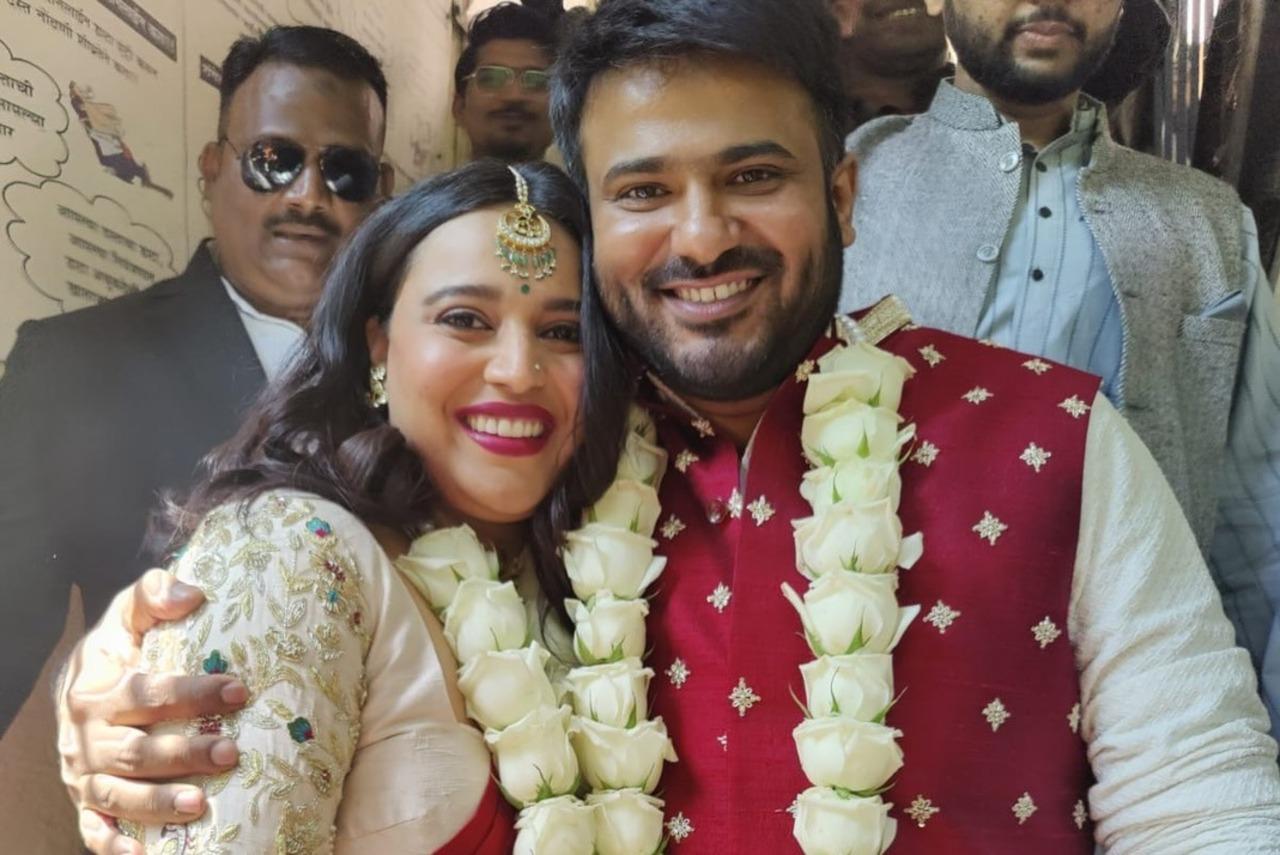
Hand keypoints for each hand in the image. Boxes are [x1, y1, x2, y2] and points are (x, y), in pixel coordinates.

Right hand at [58, 569, 248, 853]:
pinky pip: (95, 830)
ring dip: (157, 804)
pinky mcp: (85, 802)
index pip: (145, 694)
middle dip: (183, 755)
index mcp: (97, 692)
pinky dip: (115, 846)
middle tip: (230, 753)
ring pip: (118, 796)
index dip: (191, 693)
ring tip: (200, 806)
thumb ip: (153, 594)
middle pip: (134, 752)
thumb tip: (191, 593)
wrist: (74, 686)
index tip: (237, 691)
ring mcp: (84, 775)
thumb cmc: (117, 649)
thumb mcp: (127, 614)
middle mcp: (87, 739)